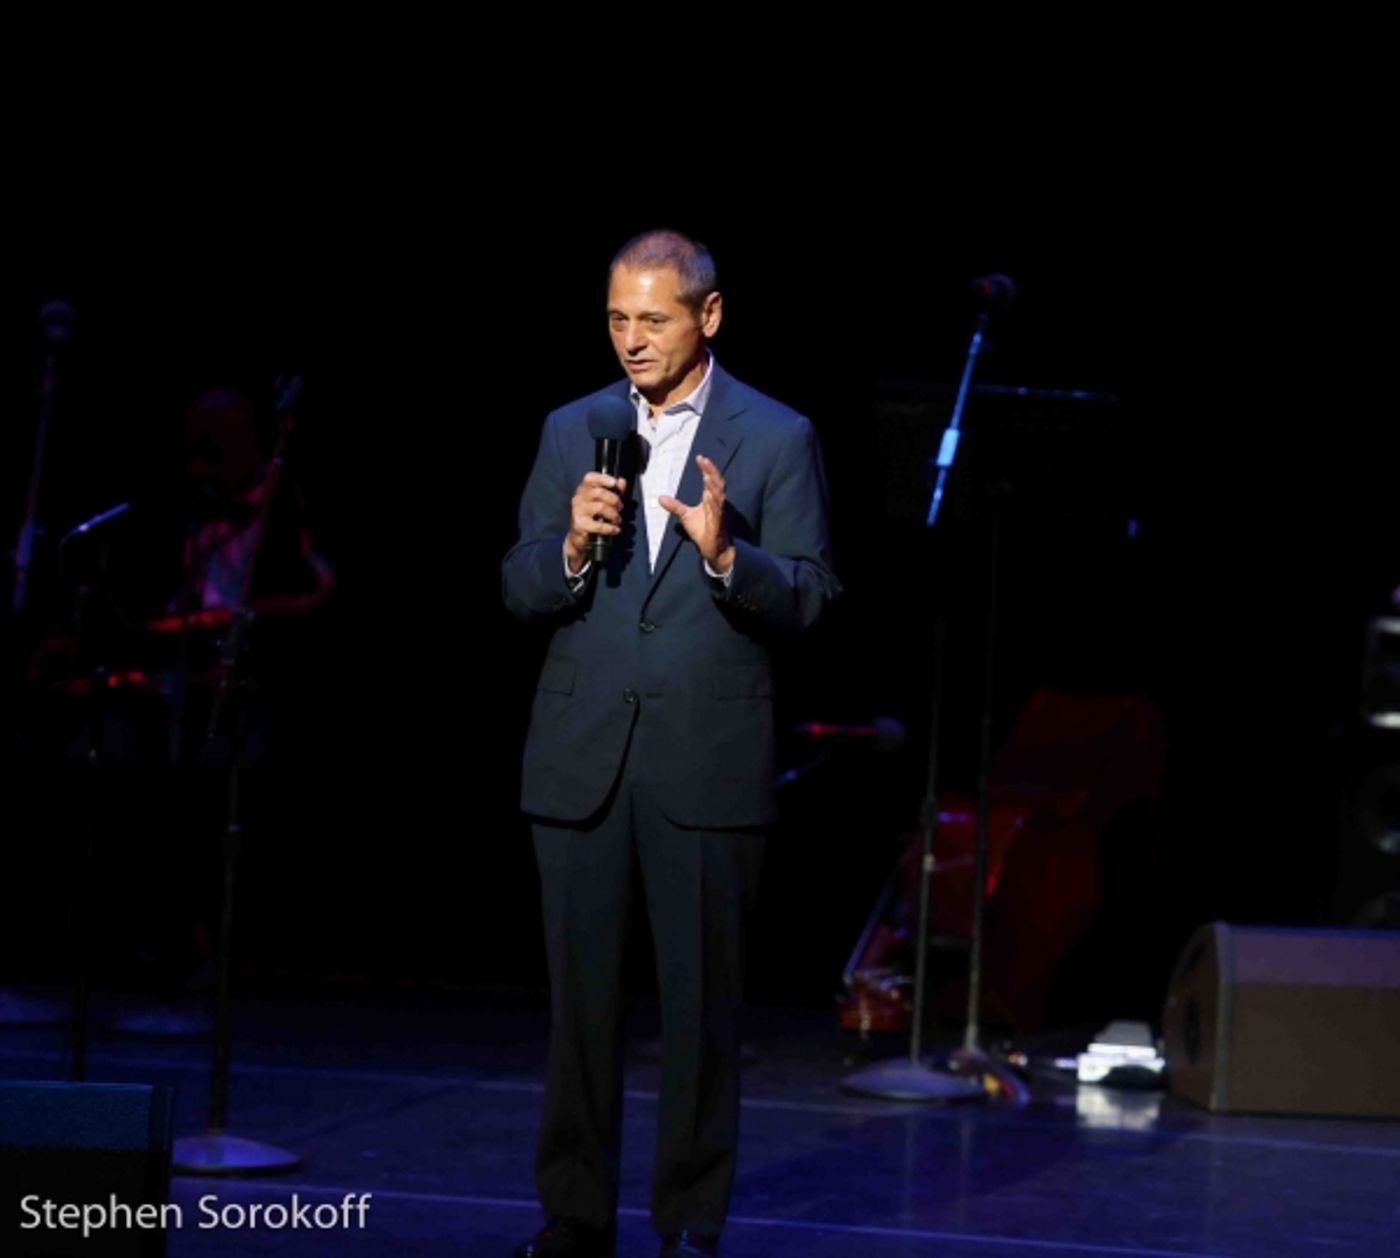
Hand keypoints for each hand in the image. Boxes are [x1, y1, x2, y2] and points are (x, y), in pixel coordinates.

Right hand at [565, 472, 627, 572]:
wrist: (580, 538)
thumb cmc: (593, 517)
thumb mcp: (604, 502)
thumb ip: (614, 491)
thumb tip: (622, 481)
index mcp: (583, 490)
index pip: (589, 478)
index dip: (603, 478)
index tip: (614, 483)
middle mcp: (578, 498)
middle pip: (598, 492)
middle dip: (614, 500)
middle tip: (620, 508)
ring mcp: (577, 511)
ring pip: (600, 507)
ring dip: (613, 514)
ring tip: (618, 520)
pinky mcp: (579, 525)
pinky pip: (598, 525)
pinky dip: (610, 528)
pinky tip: (616, 530)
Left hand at [659, 455, 734, 572]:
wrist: (713, 548)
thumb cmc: (702, 530)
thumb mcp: (685, 516)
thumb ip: (675, 506)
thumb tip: (660, 497)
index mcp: (711, 499)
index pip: (710, 480)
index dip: (707, 468)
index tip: (700, 457)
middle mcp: (716, 504)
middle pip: (717, 483)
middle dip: (712, 471)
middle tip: (704, 460)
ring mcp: (718, 513)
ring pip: (719, 497)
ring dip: (713, 486)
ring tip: (706, 475)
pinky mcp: (717, 525)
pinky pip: (717, 513)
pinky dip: (713, 504)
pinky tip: (709, 496)